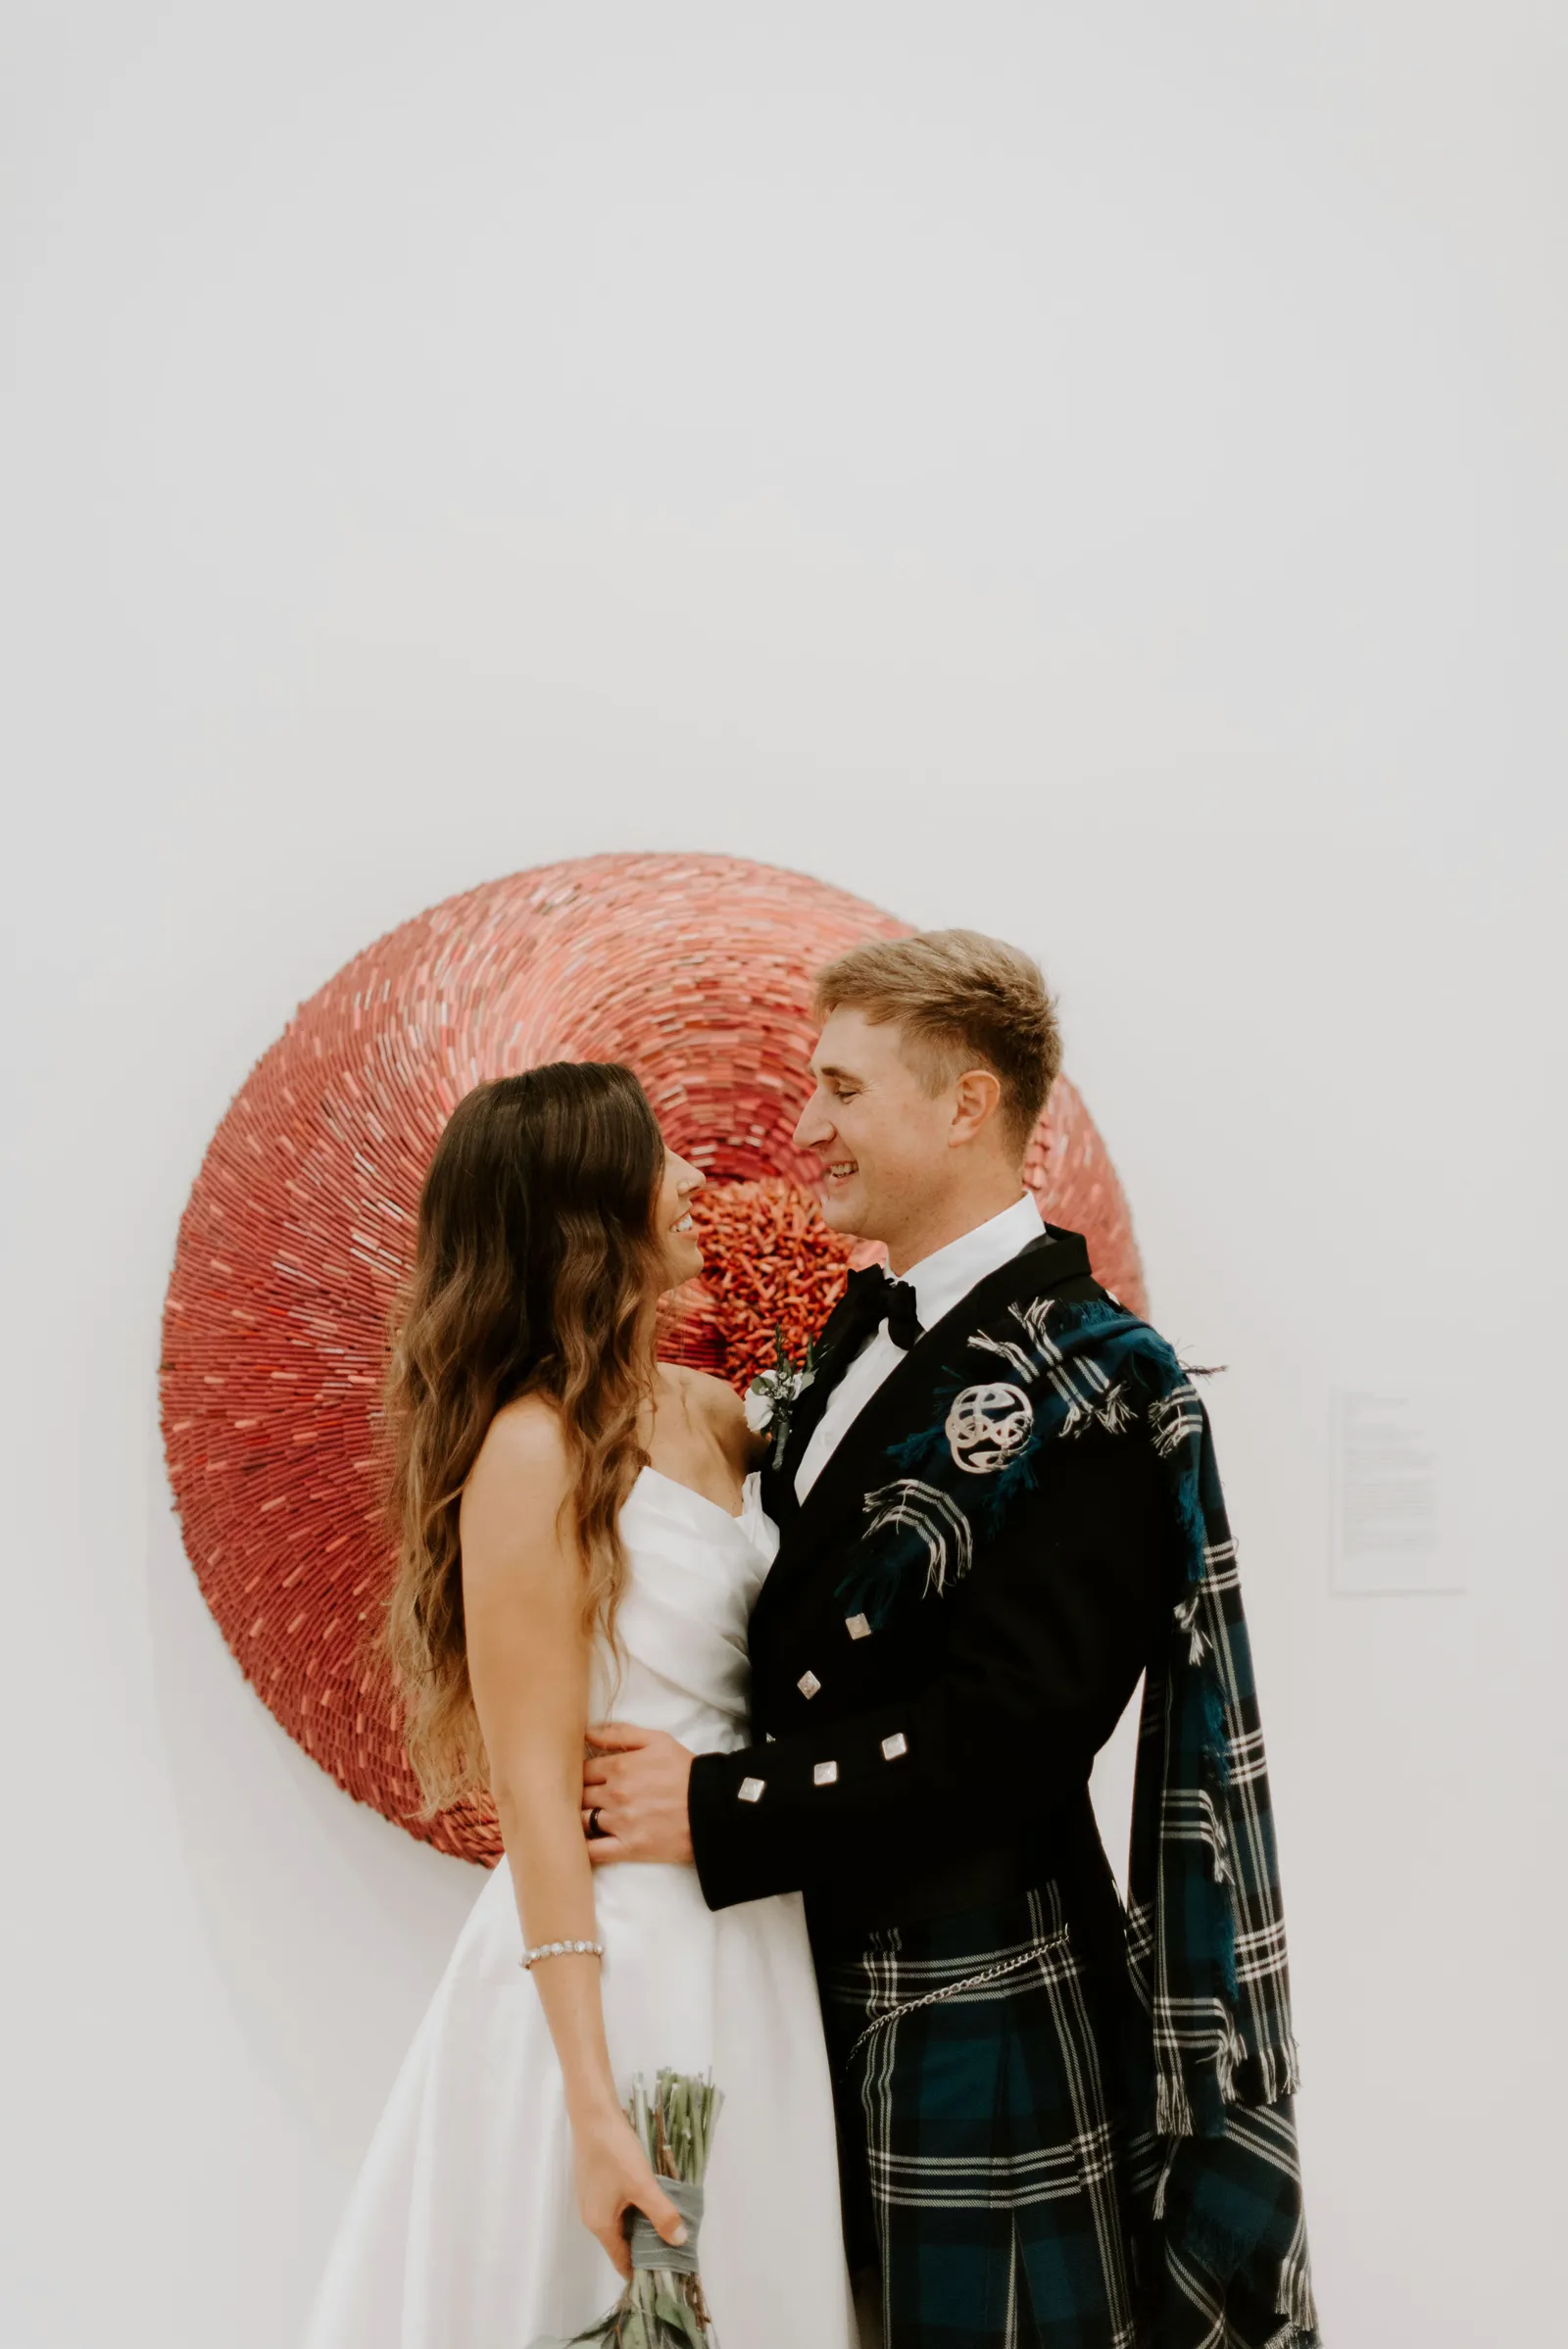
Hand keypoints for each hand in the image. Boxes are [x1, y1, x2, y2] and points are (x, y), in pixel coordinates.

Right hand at [573, 2104, 687, 2277]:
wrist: (593, 2113)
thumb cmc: (615, 2153)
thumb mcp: (642, 2185)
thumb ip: (661, 2214)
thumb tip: (678, 2242)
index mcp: (600, 2225)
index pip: (622, 2259)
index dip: (642, 2268)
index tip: (666, 2271)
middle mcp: (593, 2215)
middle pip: (622, 2241)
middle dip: (646, 2244)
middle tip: (675, 2243)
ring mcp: (593, 2197)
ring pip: (621, 2220)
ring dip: (642, 2222)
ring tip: (669, 2220)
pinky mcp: (597, 2180)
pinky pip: (618, 2204)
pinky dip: (635, 2206)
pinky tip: (652, 2195)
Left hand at [583, 1724, 694, 1865]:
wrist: (712, 1807)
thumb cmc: (685, 1771)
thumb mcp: (657, 1740)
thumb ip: (620, 1733)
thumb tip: (585, 1731)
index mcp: (619, 1767)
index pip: (581, 1770)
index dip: (580, 1773)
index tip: (585, 1777)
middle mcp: (615, 1795)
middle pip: (578, 1795)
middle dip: (578, 1795)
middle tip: (583, 1797)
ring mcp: (620, 1823)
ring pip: (581, 1821)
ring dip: (579, 1819)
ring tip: (584, 1818)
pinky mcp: (628, 1848)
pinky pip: (593, 1851)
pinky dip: (583, 1848)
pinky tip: (582, 1844)